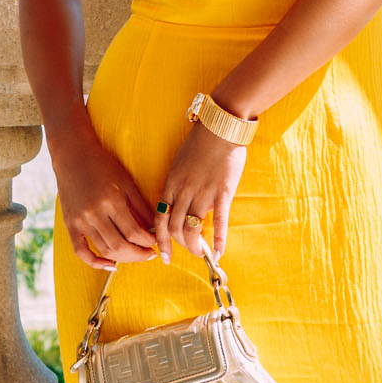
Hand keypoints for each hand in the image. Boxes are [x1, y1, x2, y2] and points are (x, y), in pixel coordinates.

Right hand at [52, 135, 160, 272]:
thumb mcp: (127, 182)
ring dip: (123, 257)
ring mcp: (80, 221)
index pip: (134, 232)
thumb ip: (141, 207)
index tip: (156, 242)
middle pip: (120, 246)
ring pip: (104, 250)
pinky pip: (81, 251)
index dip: (148, 242)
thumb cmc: (103, 166)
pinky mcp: (70, 225)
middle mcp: (94, 213)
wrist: (73, 156)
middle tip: (150, 254)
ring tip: (135, 254)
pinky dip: (95, 262)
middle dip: (139, 254)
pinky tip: (110, 264)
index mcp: (111, 201)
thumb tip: (155, 230)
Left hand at [156, 122, 247, 261]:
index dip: (160, 240)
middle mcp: (183, 191)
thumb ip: (178, 187)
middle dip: (180, 245)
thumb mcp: (180, 166)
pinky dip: (219, 239)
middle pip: (174, 228)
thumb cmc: (200, 145)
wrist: (220, 128)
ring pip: (192, 228)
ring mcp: (203, 193)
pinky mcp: (222, 192)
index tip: (162, 254)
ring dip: (195, 246)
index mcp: (171, 184)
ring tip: (201, 253)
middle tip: (188, 251)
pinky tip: (219, 252)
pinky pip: (220, 220)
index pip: (159, 219)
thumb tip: (183, 208)